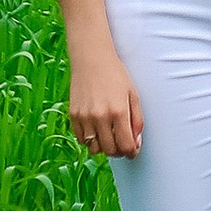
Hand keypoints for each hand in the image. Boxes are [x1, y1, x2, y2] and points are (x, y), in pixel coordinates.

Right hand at [66, 39, 144, 155]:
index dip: (131, 151)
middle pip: (110, 150)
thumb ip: (137, 120)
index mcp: (118, 111)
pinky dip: (90, 139)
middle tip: (121, 142)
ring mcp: (85, 117)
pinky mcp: (74, 116)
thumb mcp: (133, 94)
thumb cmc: (115, 74)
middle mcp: (100, 116)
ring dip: (103, 146)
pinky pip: (82, 140)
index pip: (126, 146)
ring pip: (95, 149)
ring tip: (108, 135)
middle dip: (119, 150)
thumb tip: (135, 143)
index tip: (132, 149)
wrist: (91, 58)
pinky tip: (96, 127)